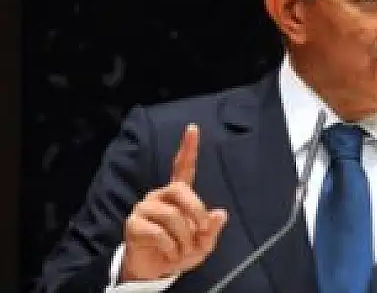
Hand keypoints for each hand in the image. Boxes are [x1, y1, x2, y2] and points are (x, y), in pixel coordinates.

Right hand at [120, 124, 227, 280]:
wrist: (156, 272)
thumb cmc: (180, 252)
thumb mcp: (203, 244)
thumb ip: (212, 230)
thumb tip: (220, 214)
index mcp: (178, 195)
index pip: (183, 167)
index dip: (188, 148)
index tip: (193, 128)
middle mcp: (160, 196)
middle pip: (180, 190)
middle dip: (196, 211)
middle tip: (201, 230)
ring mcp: (145, 208)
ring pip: (172, 217)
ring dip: (184, 239)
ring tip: (181, 250)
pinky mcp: (134, 224)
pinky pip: (159, 233)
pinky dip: (171, 248)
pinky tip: (169, 253)